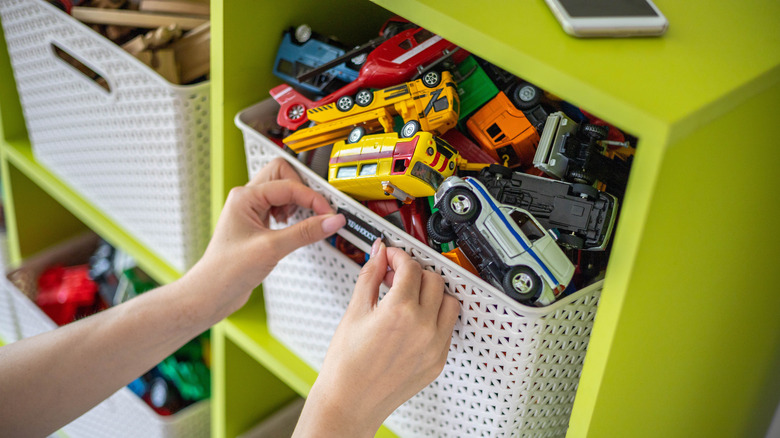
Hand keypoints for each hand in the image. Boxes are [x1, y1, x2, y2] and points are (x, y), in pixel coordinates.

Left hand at [188, 157, 345, 320]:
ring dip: (297, 203)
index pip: (289, 186)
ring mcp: (251, 211)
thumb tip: (332, 221)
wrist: (211, 293)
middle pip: (283, 175)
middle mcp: (246, 199)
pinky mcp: (257, 225)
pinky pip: (280, 208)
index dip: (312, 198)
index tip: (328, 214)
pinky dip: (292, 215)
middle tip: (316, 209)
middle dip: (302, 191)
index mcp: (245, 197)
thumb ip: (305, 232)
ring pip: (282, 191)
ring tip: (300, 222)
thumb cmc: (226, 271)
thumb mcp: (272, 249)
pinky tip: (292, 230)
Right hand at [294, 240, 460, 436]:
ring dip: (433, 293)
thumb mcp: (354, 312)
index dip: (399, 256)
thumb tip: (378, 255)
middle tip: (397, 276)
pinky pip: (448, 328)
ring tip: (411, 296)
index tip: (391, 257)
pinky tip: (416, 318)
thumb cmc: (347, 365)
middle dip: (416, 272)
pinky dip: (436, 316)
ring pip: (449, 302)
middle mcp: (423, 328)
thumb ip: (370, 277)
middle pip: (434, 280)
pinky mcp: (438, 360)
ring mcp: (434, 346)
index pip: (411, 267)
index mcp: (400, 312)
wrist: (350, 402)